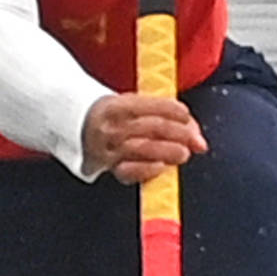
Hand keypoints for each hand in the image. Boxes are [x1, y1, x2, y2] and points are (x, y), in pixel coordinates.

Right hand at [83, 91, 206, 183]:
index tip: (186, 115)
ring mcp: (107, 149)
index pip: (145, 105)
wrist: (79, 130)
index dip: (168, 109)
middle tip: (194, 140)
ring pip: (140, 148)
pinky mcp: (108, 167)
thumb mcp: (132, 107)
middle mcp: (109, 127)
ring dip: (166, 151)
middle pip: (148, 127)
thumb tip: (197, 137)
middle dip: (176, 133)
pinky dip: (145, 170)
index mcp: (115, 105)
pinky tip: (161, 167)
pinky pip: (127, 171)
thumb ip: (164, 116)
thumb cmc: (116, 118)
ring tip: (184, 153)